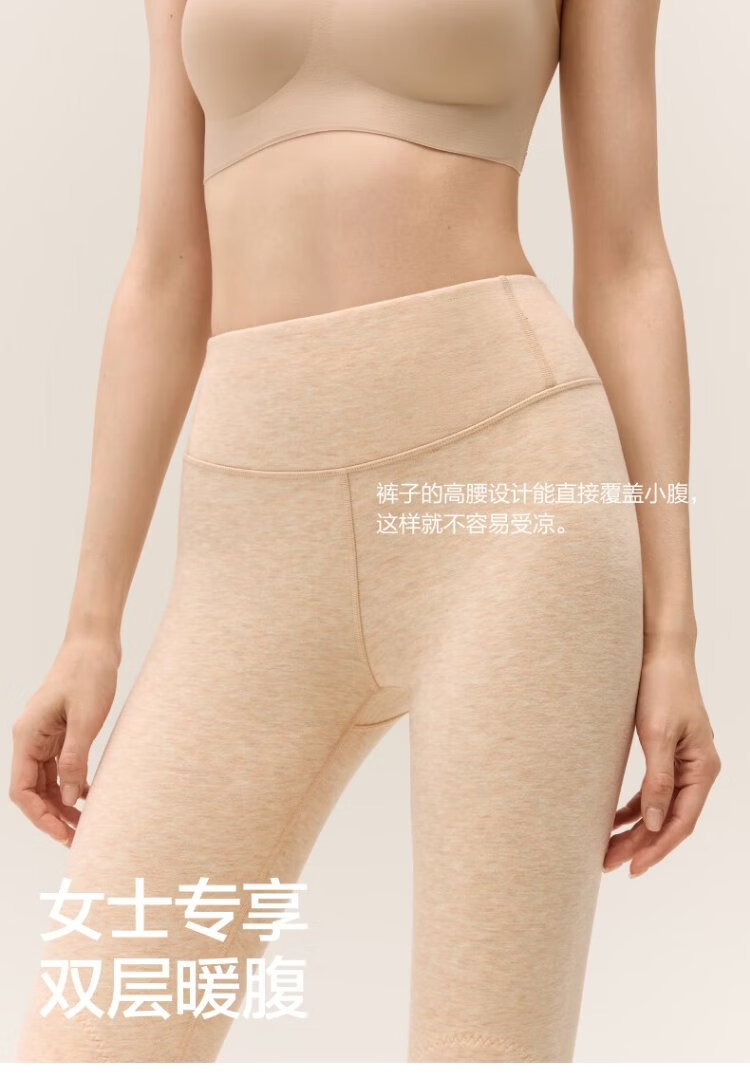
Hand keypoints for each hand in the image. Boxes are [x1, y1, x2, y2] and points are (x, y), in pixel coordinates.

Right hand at [9, 632, 118, 845]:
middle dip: (53, 815)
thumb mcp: (85, 718)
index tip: (64, 833)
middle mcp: (31, 738)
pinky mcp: (61, 730)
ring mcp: (45, 735)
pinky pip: (60, 766)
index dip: (40, 816)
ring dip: (63, 803)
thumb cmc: (88, 673)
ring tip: (86, 823)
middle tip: (80, 837)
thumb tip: (70, 798)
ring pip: (47, 780)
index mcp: (27, 736)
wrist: (95, 643)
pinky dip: (72, 783)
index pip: (22, 790)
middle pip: (34, 790)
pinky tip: (89, 794)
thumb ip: (75, 759)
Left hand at [603, 636, 720, 876]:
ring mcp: (682, 763)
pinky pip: (650, 791)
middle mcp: (696, 770)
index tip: (633, 867)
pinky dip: (632, 808)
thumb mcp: (658, 734)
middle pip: (667, 820)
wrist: (660, 651)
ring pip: (657, 808)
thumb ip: (657, 780)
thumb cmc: (662, 686)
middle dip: (639, 844)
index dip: (656, 848)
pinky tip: (612, 821)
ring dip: (634, 830)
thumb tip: (651, 822)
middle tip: (609, 864)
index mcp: (702, 768)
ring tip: (606, 850)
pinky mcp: (665, 754)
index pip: (680, 822)